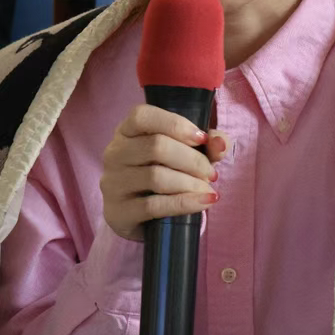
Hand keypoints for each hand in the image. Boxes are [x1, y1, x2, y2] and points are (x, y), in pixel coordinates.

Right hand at [101, 104, 228, 241]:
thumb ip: (207, 144)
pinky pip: (153, 206)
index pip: (142, 116)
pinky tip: (204, 202)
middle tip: (211, 173)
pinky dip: (184, 203)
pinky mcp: (118, 212)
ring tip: (208, 189)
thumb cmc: (165, 175)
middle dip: (192, 160)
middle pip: (156, 147)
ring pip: (156, 177)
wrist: (142, 218)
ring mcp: (113, 183)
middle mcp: (115, 153)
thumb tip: (221, 143)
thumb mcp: (188, 154)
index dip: (175, 124)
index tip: (202, 138)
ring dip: (190, 183)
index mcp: (127, 131)